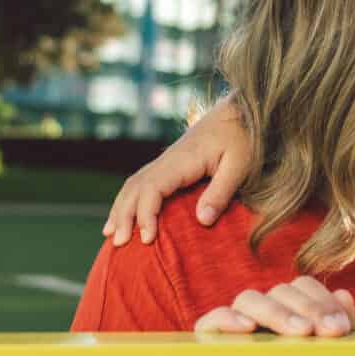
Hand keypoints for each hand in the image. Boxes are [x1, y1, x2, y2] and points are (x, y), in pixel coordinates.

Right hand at [107, 97, 253, 244]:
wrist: (240, 112)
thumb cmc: (243, 138)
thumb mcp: (240, 165)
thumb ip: (221, 192)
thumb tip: (203, 221)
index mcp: (182, 160)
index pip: (152, 188)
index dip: (146, 214)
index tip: (147, 239)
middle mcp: (168, 160)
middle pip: (135, 187)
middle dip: (124, 215)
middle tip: (119, 244)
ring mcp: (167, 161)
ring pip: (133, 184)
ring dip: (121, 208)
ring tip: (111, 235)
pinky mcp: (171, 164)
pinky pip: (142, 182)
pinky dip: (129, 200)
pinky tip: (125, 215)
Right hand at [194, 277, 354, 338]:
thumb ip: (344, 328)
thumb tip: (345, 296)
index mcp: (288, 310)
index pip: (303, 287)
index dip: (323, 301)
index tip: (342, 328)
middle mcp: (262, 313)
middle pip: (281, 291)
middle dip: (310, 308)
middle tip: (330, 331)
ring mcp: (235, 324)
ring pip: (249, 299)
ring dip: (277, 312)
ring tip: (301, 333)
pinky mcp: (208, 341)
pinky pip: (211, 320)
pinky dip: (227, 318)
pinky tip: (248, 328)